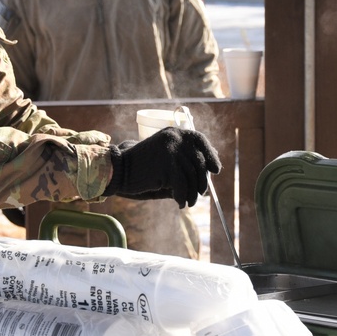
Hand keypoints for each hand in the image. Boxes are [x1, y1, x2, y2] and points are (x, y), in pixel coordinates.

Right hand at [104, 127, 220, 207]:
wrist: (120, 170)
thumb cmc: (144, 167)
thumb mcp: (166, 157)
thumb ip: (186, 160)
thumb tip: (212, 171)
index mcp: (174, 132)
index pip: (199, 139)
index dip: (210, 155)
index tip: (216, 170)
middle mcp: (174, 138)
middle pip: (199, 161)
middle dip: (202, 180)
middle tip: (200, 194)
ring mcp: (171, 151)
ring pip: (192, 176)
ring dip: (192, 193)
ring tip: (188, 202)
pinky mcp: (166, 166)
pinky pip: (182, 186)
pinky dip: (183, 197)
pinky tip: (180, 203)